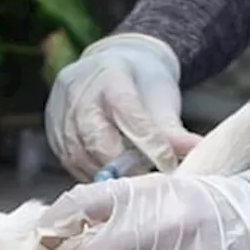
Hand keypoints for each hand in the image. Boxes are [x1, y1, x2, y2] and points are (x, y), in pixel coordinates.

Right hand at [45, 33, 201, 180]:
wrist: (108, 67)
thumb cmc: (140, 84)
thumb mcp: (160, 97)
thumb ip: (173, 128)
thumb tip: (198, 152)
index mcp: (110, 75)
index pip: (128, 113)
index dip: (148, 142)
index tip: (168, 165)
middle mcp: (78, 91)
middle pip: (96, 137)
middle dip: (121, 165)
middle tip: (144, 183)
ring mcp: (59, 110)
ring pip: (78, 153)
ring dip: (103, 173)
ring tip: (127, 183)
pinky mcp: (51, 129)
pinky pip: (67, 158)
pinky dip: (88, 172)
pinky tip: (107, 177)